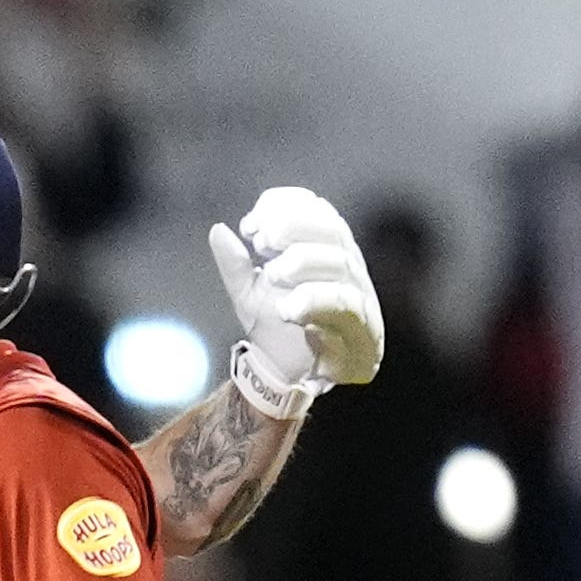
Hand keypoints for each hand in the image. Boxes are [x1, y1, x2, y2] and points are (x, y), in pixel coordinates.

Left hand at [209, 186, 382, 414]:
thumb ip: (235, 265)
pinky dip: (315, 299)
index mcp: (321, 247)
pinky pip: (345, 303)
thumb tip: (219, 231)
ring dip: (303, 260)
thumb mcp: (248, 294)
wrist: (292, 374)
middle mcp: (344, 262)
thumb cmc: (277, 326)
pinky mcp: (361, 324)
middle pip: (331, 227)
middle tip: (261, 241)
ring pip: (339, 262)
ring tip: (273, 274)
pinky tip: (289, 307)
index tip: (250, 225)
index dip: (285, 206)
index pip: (315, 208)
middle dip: (294, 225)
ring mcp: (356, 292)